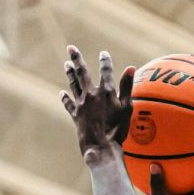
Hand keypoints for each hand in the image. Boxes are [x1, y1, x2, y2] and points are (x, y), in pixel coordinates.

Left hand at [60, 46, 135, 161]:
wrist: (100, 146)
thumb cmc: (117, 129)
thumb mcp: (127, 108)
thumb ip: (127, 87)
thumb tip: (130, 67)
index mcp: (105, 91)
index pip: (105, 71)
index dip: (105, 61)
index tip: (103, 53)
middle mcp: (91, 94)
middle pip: (82, 72)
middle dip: (76, 59)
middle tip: (70, 47)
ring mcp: (81, 104)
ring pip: (73, 84)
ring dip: (70, 73)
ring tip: (66, 64)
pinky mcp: (75, 115)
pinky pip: (68, 103)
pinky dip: (65, 98)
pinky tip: (62, 93)